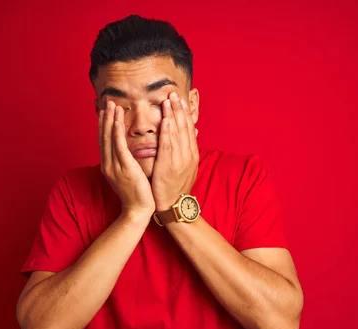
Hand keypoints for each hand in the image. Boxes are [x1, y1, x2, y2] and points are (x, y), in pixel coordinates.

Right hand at [99, 101, 154, 217]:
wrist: (138, 210)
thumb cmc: (136, 193)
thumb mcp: (127, 174)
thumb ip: (125, 162)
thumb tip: (126, 151)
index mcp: (109, 165)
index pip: (104, 140)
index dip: (104, 124)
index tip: (106, 110)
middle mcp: (108, 164)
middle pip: (104, 136)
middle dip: (105, 118)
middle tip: (107, 101)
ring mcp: (114, 166)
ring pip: (109, 138)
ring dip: (110, 120)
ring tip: (112, 105)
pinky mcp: (124, 168)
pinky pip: (119, 146)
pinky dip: (116, 132)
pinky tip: (116, 120)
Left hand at [151, 91, 198, 210]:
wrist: (174, 205)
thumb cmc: (177, 186)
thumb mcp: (186, 166)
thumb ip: (188, 149)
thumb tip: (192, 132)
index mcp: (192, 154)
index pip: (189, 129)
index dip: (185, 113)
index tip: (181, 99)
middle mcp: (188, 155)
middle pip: (184, 127)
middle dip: (179, 109)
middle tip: (173, 93)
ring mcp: (179, 160)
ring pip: (177, 133)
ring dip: (172, 115)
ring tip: (168, 100)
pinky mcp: (169, 165)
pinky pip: (168, 145)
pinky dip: (167, 131)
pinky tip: (165, 119)